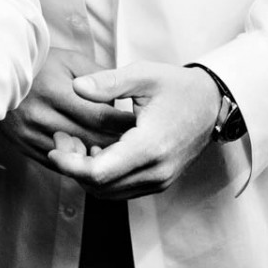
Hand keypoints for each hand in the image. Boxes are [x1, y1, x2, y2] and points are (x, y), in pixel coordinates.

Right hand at [0, 47, 135, 164]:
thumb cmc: (40, 64)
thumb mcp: (70, 60)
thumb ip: (99, 77)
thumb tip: (124, 101)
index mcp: (55, 91)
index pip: (99, 116)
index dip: (123, 123)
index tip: (141, 124)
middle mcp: (41, 115)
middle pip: (90, 140)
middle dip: (116, 143)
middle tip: (138, 143)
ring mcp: (31, 134)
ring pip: (75, 156)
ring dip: (98, 156)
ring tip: (119, 153)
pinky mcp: (25, 146)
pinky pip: (58, 163)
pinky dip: (78, 162)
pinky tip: (92, 157)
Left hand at [44, 62, 221, 199]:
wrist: (212, 104)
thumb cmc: (178, 87)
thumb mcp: (144, 74)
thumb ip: (109, 82)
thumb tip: (76, 87)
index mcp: (150, 146)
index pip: (100, 172)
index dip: (70, 163)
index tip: (54, 146)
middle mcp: (156, 170)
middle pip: (100, 186)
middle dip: (73, 167)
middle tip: (61, 139)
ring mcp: (159, 180)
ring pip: (109, 193)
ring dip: (86, 174)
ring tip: (76, 143)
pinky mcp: (158, 182)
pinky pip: (122, 190)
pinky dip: (103, 177)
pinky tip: (96, 149)